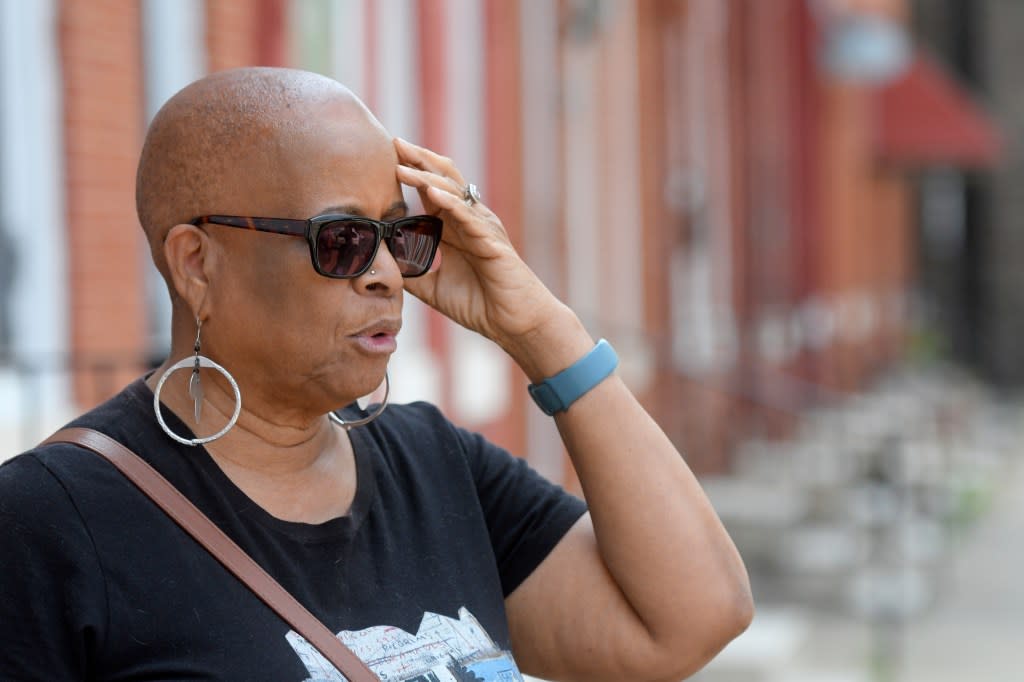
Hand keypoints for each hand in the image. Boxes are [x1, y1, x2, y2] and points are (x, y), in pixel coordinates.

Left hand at [394, 138, 569, 352]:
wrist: (512, 322)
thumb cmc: (477, 303)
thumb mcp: (431, 286)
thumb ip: (410, 271)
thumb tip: (380, 262)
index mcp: (454, 226)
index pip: (430, 189)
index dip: (411, 170)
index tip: (385, 155)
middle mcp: (469, 220)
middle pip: (442, 178)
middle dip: (418, 160)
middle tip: (393, 143)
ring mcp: (482, 227)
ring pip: (454, 192)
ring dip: (427, 177)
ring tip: (403, 166)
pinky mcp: (492, 242)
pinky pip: (469, 217)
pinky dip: (450, 203)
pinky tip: (432, 193)